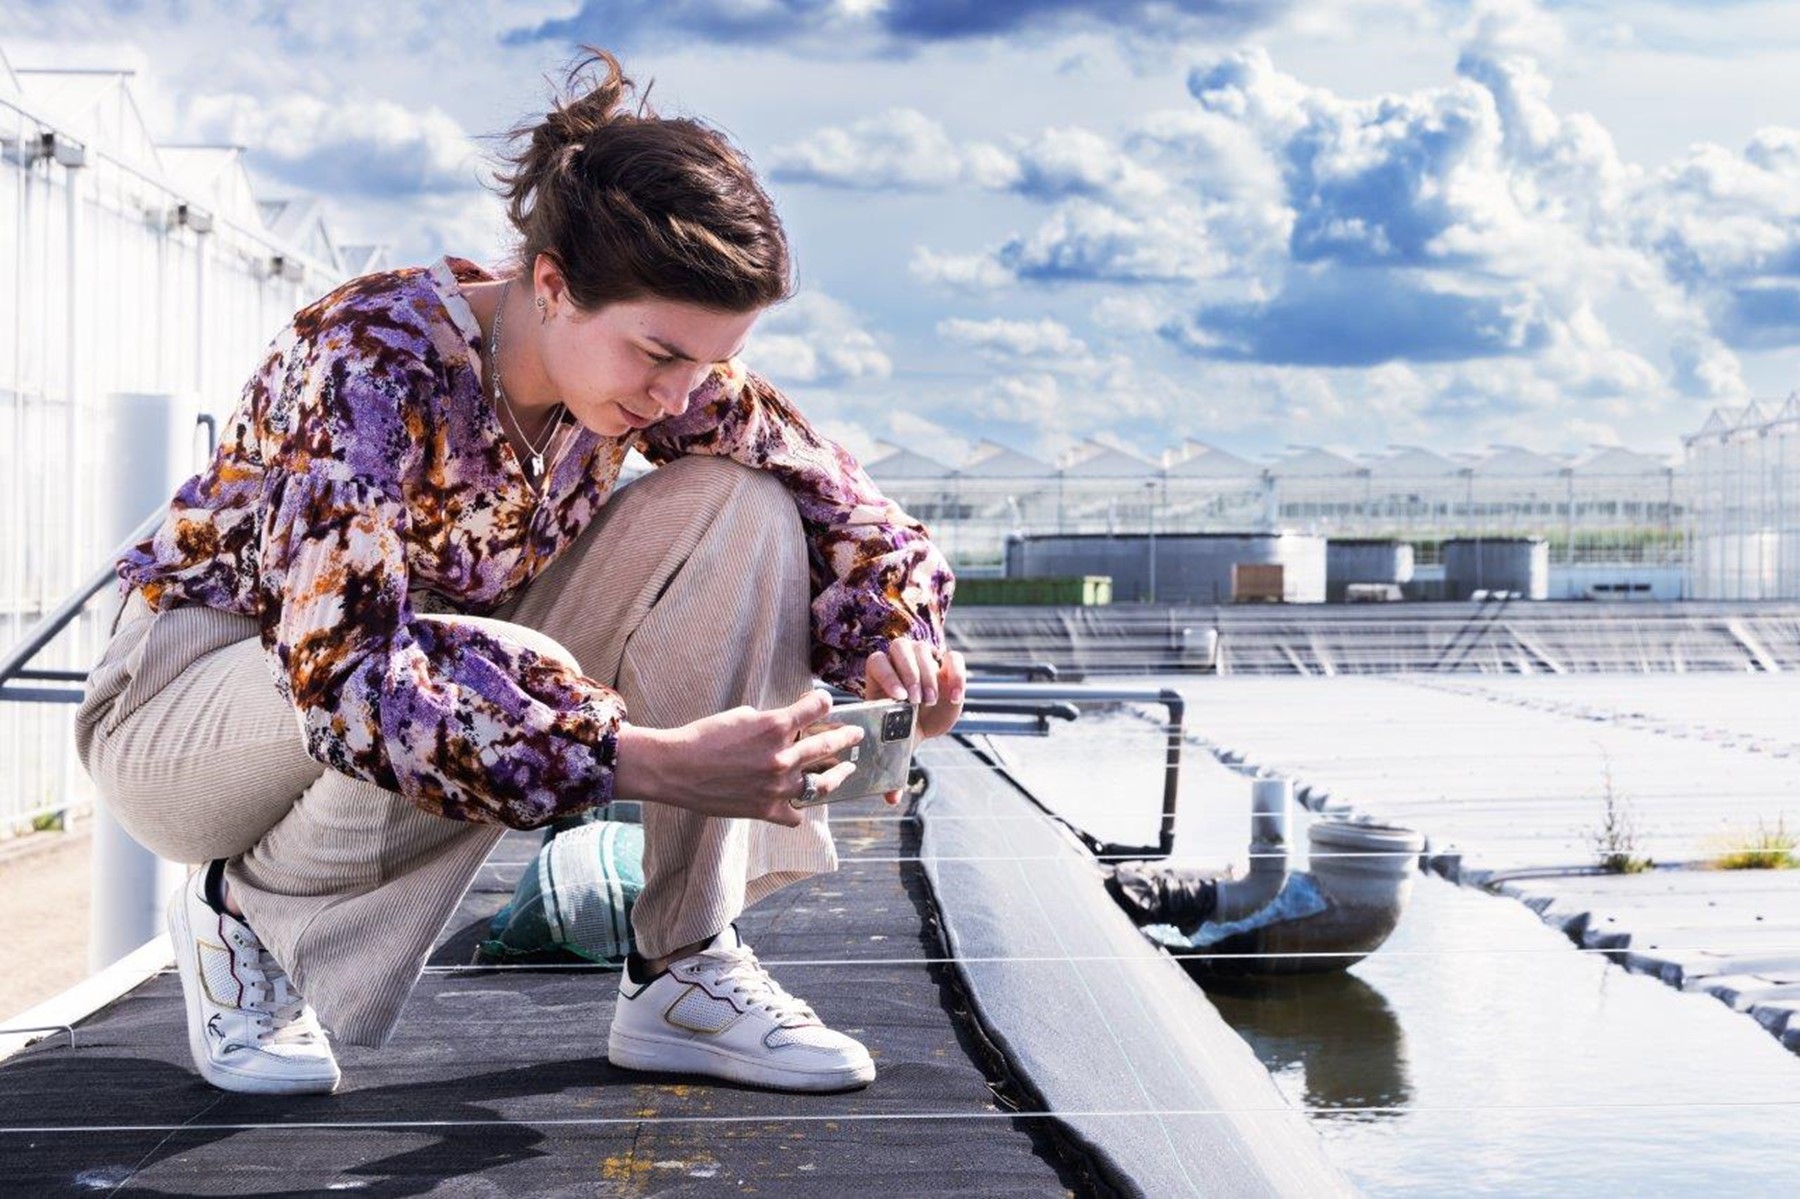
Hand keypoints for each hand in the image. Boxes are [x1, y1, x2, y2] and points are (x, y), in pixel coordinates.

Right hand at [612, 691, 864, 826]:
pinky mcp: (765, 809)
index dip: (823, 702)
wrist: (675, 769)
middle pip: (828, 745)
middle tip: (855, 735)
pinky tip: (802, 804)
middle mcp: (782, 756)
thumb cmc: (704, 737)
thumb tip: (789, 725)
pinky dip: (799, 809)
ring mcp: (776, 786)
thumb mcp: (741, 716)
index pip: (816, 708)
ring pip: (821, 784)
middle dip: (846, 737)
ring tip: (846, 770)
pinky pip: (795, 814)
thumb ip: (770, 721)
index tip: (827, 702)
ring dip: (837, 775)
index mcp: (776, 726)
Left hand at [864, 639, 966, 805]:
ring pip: (923, 649)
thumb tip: (891, 799)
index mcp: (880, 677)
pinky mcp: (948, 663)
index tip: (897, 700)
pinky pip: (954, 658)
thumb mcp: (899, 744)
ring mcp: (925, 658)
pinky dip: (956, 674)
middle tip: (915, 702)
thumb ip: (894, 766)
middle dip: (909, 674)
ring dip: (927, 675)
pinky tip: (954, 697)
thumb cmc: (904, 730)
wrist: (926, 719)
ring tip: (930, 702)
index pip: (877, 661)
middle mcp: (900, 662)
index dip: (887, 675)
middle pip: (900, 648)